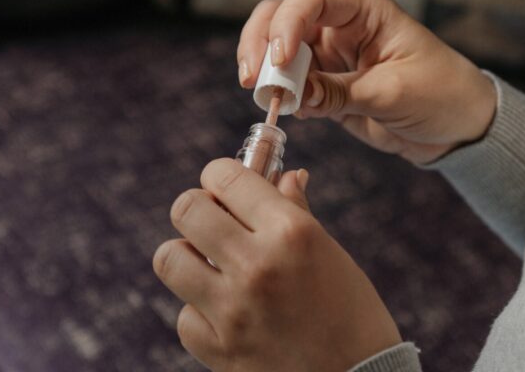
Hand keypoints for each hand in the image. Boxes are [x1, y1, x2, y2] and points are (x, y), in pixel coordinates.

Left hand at [153, 159, 400, 370]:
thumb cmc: (355, 315)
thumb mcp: (332, 254)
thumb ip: (297, 212)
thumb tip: (285, 175)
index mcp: (291, 233)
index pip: (226, 176)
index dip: (220, 175)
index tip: (225, 186)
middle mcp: (257, 265)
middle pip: (186, 209)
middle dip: (197, 207)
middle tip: (213, 221)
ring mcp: (233, 310)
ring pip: (169, 258)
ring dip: (187, 256)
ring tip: (210, 266)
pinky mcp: (219, 350)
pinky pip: (184, 315)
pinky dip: (199, 311)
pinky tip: (224, 312)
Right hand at [237, 0, 496, 163]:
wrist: (458, 128)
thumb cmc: (442, 95)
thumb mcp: (392, 93)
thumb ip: (339, 93)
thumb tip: (293, 95)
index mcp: (366, 12)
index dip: (288, 23)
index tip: (279, 59)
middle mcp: (342, 27)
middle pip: (281, 16)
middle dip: (260, 42)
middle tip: (253, 79)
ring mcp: (330, 56)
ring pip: (278, 50)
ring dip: (265, 71)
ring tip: (266, 97)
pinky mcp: (325, 86)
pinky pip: (291, 84)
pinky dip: (280, 95)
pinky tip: (284, 110)